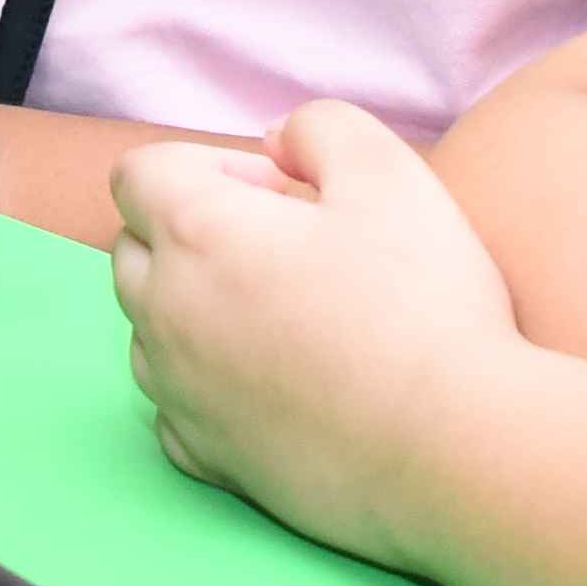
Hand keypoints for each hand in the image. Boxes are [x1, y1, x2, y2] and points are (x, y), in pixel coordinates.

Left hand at [110, 101, 533, 570]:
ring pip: (148, 329)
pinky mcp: (207, 459)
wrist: (453, 451)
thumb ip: (319, 126)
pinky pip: (174, 404)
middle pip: (133, 248)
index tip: (286, 194)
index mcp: (197, 234)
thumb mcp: (389, 170)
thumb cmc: (423, 304)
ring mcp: (180, 394)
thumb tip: (275, 144)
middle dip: (193, 230)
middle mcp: (167, 315)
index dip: (210, 165)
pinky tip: (278, 381)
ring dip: (195, 306)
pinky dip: (207, 383)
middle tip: (292, 248)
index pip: (138, 174)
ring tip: (287, 315)